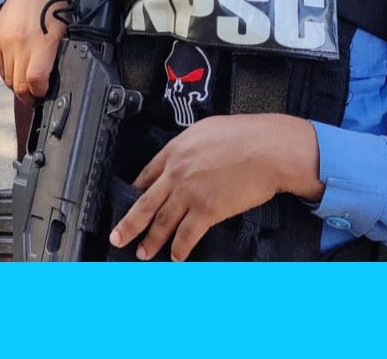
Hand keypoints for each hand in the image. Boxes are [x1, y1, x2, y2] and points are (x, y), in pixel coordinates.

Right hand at [0, 0, 67, 104]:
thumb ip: (54, 56)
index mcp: (41, 43)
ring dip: (18, 86)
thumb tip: (51, 79)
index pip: (35, 80)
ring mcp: (6, 43)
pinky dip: (9, 74)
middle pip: (20, 85)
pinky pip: (1, 68)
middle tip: (36, 96)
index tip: (44, 93)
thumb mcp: (62, 32)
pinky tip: (18, 69)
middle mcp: (21, 45)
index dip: (40, 92)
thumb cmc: (52, 8)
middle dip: (28, 96)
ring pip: (9, 79)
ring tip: (28, 83)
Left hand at [108, 114, 324, 260]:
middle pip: (145, 203)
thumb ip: (193, 144)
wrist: (269, 148)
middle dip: (129, 224)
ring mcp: (189, 192)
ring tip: (143, 253)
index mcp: (176, 150)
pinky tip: (176, 256)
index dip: (136, 192)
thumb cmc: (247, 135)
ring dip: (151, 241)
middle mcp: (177, 172)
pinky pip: (187, 234)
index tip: (130, 202)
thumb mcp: (209, 129)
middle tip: (117, 238)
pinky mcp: (207, 209)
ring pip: (162, 222)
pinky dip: (180, 248)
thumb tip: (191, 150)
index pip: (147, 175)